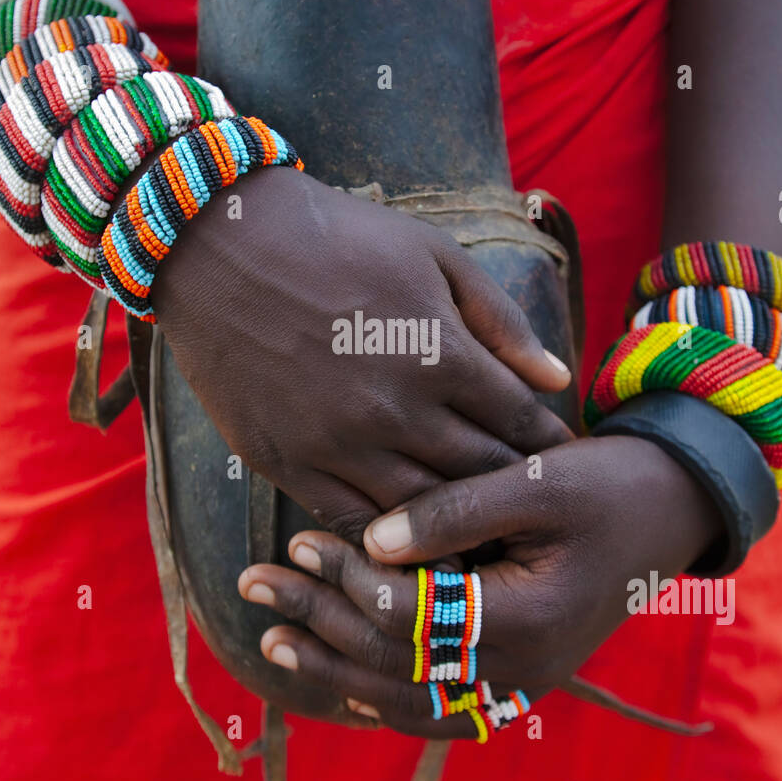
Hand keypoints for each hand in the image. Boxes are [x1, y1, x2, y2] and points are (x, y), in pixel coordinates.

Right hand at [153, 165, 571, 539]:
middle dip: (515, 488)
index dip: (548, 443)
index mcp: (439, 353)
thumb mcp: (433, 256)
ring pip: (423, 510)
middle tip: (537, 503)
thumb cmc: (336, 239)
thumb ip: (500, 320)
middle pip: (480, 473)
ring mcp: (339, 443)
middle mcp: (396, 409)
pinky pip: (354, 522)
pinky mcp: (289, 464)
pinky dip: (390, 538)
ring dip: (460, 524)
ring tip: (488, 532)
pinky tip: (413, 540)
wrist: (218, 246)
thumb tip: (558, 378)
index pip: (519, 422)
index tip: (563, 457)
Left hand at [238, 435, 722, 737]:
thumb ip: (456, 510)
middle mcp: (524, 668)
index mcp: (530, 616)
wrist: (669, 513)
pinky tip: (341, 680)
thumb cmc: (605, 483)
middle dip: (318, 621)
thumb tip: (371, 540)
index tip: (305, 542)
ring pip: (409, 699)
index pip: (411, 614)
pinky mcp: (518, 679)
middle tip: (252, 584)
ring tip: (273, 639)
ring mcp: (522, 683)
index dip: (349, 580)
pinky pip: (442, 710)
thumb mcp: (537, 479)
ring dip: (336, 668)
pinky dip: (387, 699)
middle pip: (396, 661)